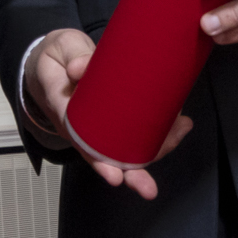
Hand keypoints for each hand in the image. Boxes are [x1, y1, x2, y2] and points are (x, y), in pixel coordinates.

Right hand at [19, 30, 190, 199]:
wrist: (57, 58)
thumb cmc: (57, 57)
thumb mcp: (60, 49)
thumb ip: (72, 55)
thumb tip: (79, 68)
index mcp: (65, 112)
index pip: (82, 143)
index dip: (100, 162)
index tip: (115, 176)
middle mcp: (85, 126)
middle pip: (108, 157)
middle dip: (131, 174)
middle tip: (148, 188)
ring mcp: (102, 123)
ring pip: (127, 146)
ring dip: (154, 149)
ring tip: (180, 132)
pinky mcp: (117, 115)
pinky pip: (136, 130)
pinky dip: (159, 131)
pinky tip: (179, 123)